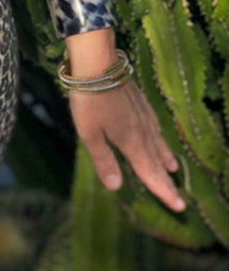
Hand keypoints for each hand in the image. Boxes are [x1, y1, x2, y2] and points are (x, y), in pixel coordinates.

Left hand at [70, 79, 184, 212]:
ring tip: (173, 168)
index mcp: (131, 142)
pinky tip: (158, 135)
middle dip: (167, 181)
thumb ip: (103, 160)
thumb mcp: (89, 133)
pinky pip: (154, 126)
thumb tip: (116, 187)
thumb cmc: (89, 100)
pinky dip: (159, 137)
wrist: (98, 63)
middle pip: (157, 161)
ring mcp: (143, 114)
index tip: (179, 206)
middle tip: (179, 199)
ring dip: (165, 157)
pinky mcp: (139, 101)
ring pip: (157, 142)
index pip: (149, 172)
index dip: (163, 190)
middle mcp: (142, 131)